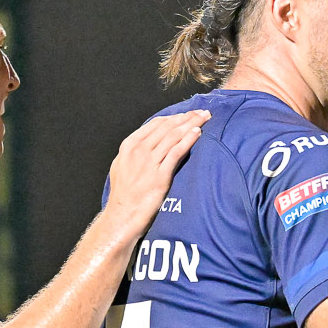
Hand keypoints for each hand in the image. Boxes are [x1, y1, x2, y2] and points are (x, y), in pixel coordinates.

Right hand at [100, 111, 209, 235]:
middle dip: (186, 117)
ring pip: (173, 136)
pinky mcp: (160, 175)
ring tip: (204, 118)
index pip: (155, 124)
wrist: (122, 214)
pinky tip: (198, 133)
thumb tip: (148, 142)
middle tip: (202, 112)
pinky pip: (177, 152)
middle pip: (167, 127)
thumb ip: (134, 152)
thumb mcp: (122, 166)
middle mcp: (139, 150)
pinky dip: (188, 140)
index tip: (186, 114)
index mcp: (129, 145)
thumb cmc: (123, 194)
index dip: (173, 116)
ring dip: (191, 124)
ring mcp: (149, 162)